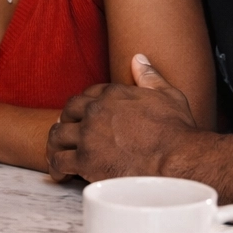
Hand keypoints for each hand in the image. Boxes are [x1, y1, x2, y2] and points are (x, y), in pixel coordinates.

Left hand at [47, 54, 197, 181]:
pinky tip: (60, 174)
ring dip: (57, 144)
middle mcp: (95, 111)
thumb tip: (139, 59)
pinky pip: (58, 161)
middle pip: (68, 111)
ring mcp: (87, 135)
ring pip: (57, 135)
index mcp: (113, 94)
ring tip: (59, 152)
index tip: (84, 116)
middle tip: (69, 133)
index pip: (87, 94)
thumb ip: (150, 76)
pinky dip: (56, 168)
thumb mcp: (168, 95)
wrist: (175, 159)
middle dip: (67, 121)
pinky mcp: (84, 161)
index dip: (84, 105)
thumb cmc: (177, 130)